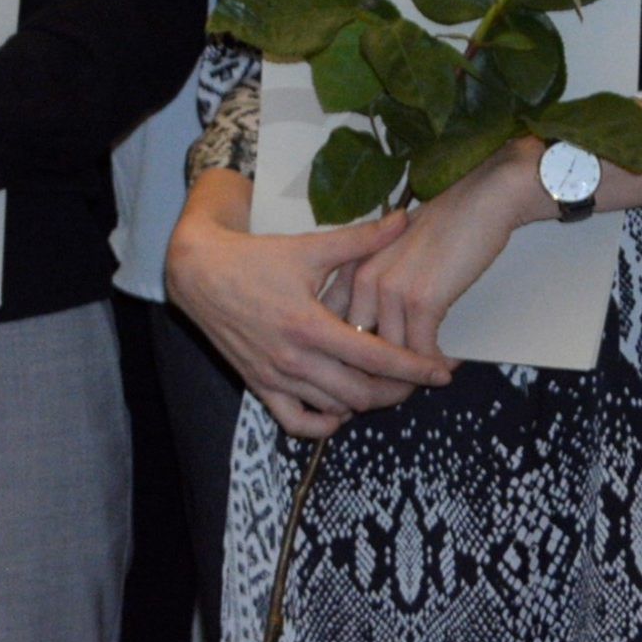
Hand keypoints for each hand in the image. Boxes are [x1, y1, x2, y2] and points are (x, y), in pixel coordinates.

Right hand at [163, 170, 455, 439]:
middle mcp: (294, 357)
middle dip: (396, 390)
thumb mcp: (309, 247)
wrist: (199, 271)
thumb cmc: (255, 257)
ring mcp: (275, 376)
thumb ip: (360, 239)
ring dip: (363, 401)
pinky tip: (340, 408)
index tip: (441, 373)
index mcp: (310, 324)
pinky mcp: (258, 385)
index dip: (413, 368)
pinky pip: (297, 423)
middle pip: (361, 393)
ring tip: (381, 384)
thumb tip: (403, 219)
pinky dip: (324, 423)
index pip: (375, 358)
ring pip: (335, 408)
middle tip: (414, 379)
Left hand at [343, 145, 549, 360]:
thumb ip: (374, 286)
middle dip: (377, 375)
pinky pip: (421, 352)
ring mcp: (390, 290)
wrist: (477, 203)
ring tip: (427, 379)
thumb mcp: (391, 253)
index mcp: (351, 268)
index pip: (335, 326)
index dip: (349, 358)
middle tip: (401, 388)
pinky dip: (435, 365)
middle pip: (358, 348)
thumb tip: (371, 331)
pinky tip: (449, 364)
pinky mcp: (421, 301)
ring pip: (390, 357)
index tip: (366, 375)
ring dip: (410, 376)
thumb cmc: (440, 228)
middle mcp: (363, 280)